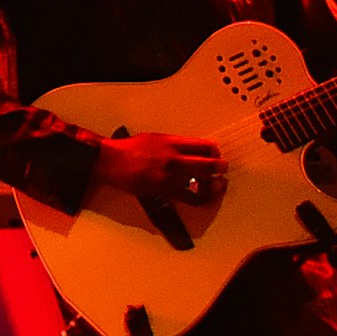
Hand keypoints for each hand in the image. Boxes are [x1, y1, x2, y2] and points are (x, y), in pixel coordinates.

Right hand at [87, 134, 230, 244]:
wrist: (112, 162)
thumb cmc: (129, 150)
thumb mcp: (154, 138)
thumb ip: (175, 144)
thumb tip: (192, 149)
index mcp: (171, 142)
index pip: (202, 145)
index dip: (214, 150)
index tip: (216, 153)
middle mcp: (173, 158)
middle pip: (207, 164)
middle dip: (220, 167)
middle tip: (224, 168)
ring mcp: (171, 176)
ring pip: (202, 182)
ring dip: (215, 185)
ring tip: (219, 185)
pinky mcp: (166, 191)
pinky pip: (191, 197)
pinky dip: (201, 197)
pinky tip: (204, 196)